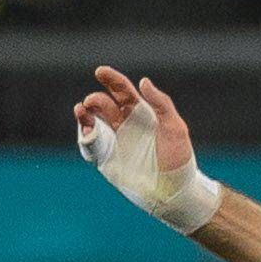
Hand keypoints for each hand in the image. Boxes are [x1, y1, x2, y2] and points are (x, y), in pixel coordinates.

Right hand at [74, 69, 221, 231]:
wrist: (172, 190)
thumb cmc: (178, 158)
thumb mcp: (175, 127)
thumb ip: (160, 104)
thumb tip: (143, 81)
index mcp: (141, 112)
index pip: (122, 90)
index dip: (111, 79)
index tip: (100, 71)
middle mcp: (125, 124)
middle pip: (104, 104)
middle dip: (95, 100)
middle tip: (91, 102)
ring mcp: (114, 141)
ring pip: (93, 122)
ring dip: (84, 115)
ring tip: (81, 112)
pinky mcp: (107, 159)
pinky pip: (91, 146)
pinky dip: (85, 137)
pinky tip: (87, 132)